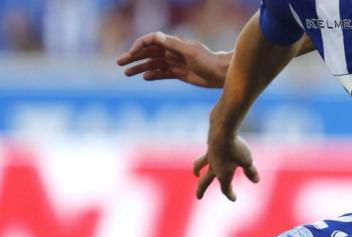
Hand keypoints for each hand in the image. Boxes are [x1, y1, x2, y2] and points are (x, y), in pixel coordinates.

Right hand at [116, 32, 230, 88]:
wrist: (223, 74)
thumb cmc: (209, 61)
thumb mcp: (190, 52)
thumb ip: (173, 44)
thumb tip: (156, 36)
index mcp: (174, 44)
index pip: (151, 41)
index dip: (139, 45)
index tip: (132, 53)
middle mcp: (173, 52)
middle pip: (149, 53)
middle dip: (134, 57)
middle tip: (120, 63)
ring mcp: (176, 63)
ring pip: (153, 64)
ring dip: (140, 67)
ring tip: (127, 73)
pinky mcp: (180, 74)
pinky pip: (163, 74)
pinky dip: (154, 75)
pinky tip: (145, 77)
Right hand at [194, 134, 259, 201]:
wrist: (222, 131)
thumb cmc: (236, 148)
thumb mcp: (247, 161)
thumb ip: (250, 172)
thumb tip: (256, 181)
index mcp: (223, 176)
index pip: (225, 189)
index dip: (230, 194)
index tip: (234, 198)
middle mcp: (213, 168)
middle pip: (205, 182)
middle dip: (201, 190)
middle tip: (199, 197)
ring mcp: (209, 156)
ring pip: (200, 166)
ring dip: (198, 171)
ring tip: (197, 174)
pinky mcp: (209, 145)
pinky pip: (206, 153)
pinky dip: (206, 156)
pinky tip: (210, 153)